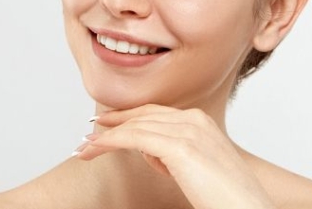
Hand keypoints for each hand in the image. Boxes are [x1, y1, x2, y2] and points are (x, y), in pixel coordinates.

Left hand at [73, 104, 276, 208]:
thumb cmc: (226, 198)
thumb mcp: (200, 168)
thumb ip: (178, 155)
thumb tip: (151, 153)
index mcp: (202, 122)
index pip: (155, 113)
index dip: (128, 119)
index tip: (107, 127)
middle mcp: (195, 120)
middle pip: (142, 116)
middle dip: (113, 124)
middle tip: (89, 134)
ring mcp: (188, 131)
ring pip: (134, 126)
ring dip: (105, 136)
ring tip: (84, 148)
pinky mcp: (179, 148)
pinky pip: (133, 139)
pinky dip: (109, 142)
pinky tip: (93, 150)